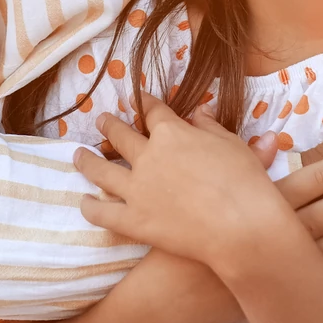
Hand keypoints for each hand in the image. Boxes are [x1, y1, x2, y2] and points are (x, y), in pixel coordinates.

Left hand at [76, 96, 300, 276]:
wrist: (242, 226)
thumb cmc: (245, 182)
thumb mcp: (232, 145)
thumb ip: (210, 127)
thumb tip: (199, 112)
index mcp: (172, 133)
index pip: (153, 111)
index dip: (145, 102)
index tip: (138, 96)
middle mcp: (148, 156)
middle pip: (121, 135)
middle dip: (109, 125)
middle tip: (101, 120)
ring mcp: (136, 189)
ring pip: (101, 170)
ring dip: (87, 160)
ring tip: (77, 154)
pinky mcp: (133, 221)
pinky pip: (103, 212)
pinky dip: (90, 206)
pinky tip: (84, 202)